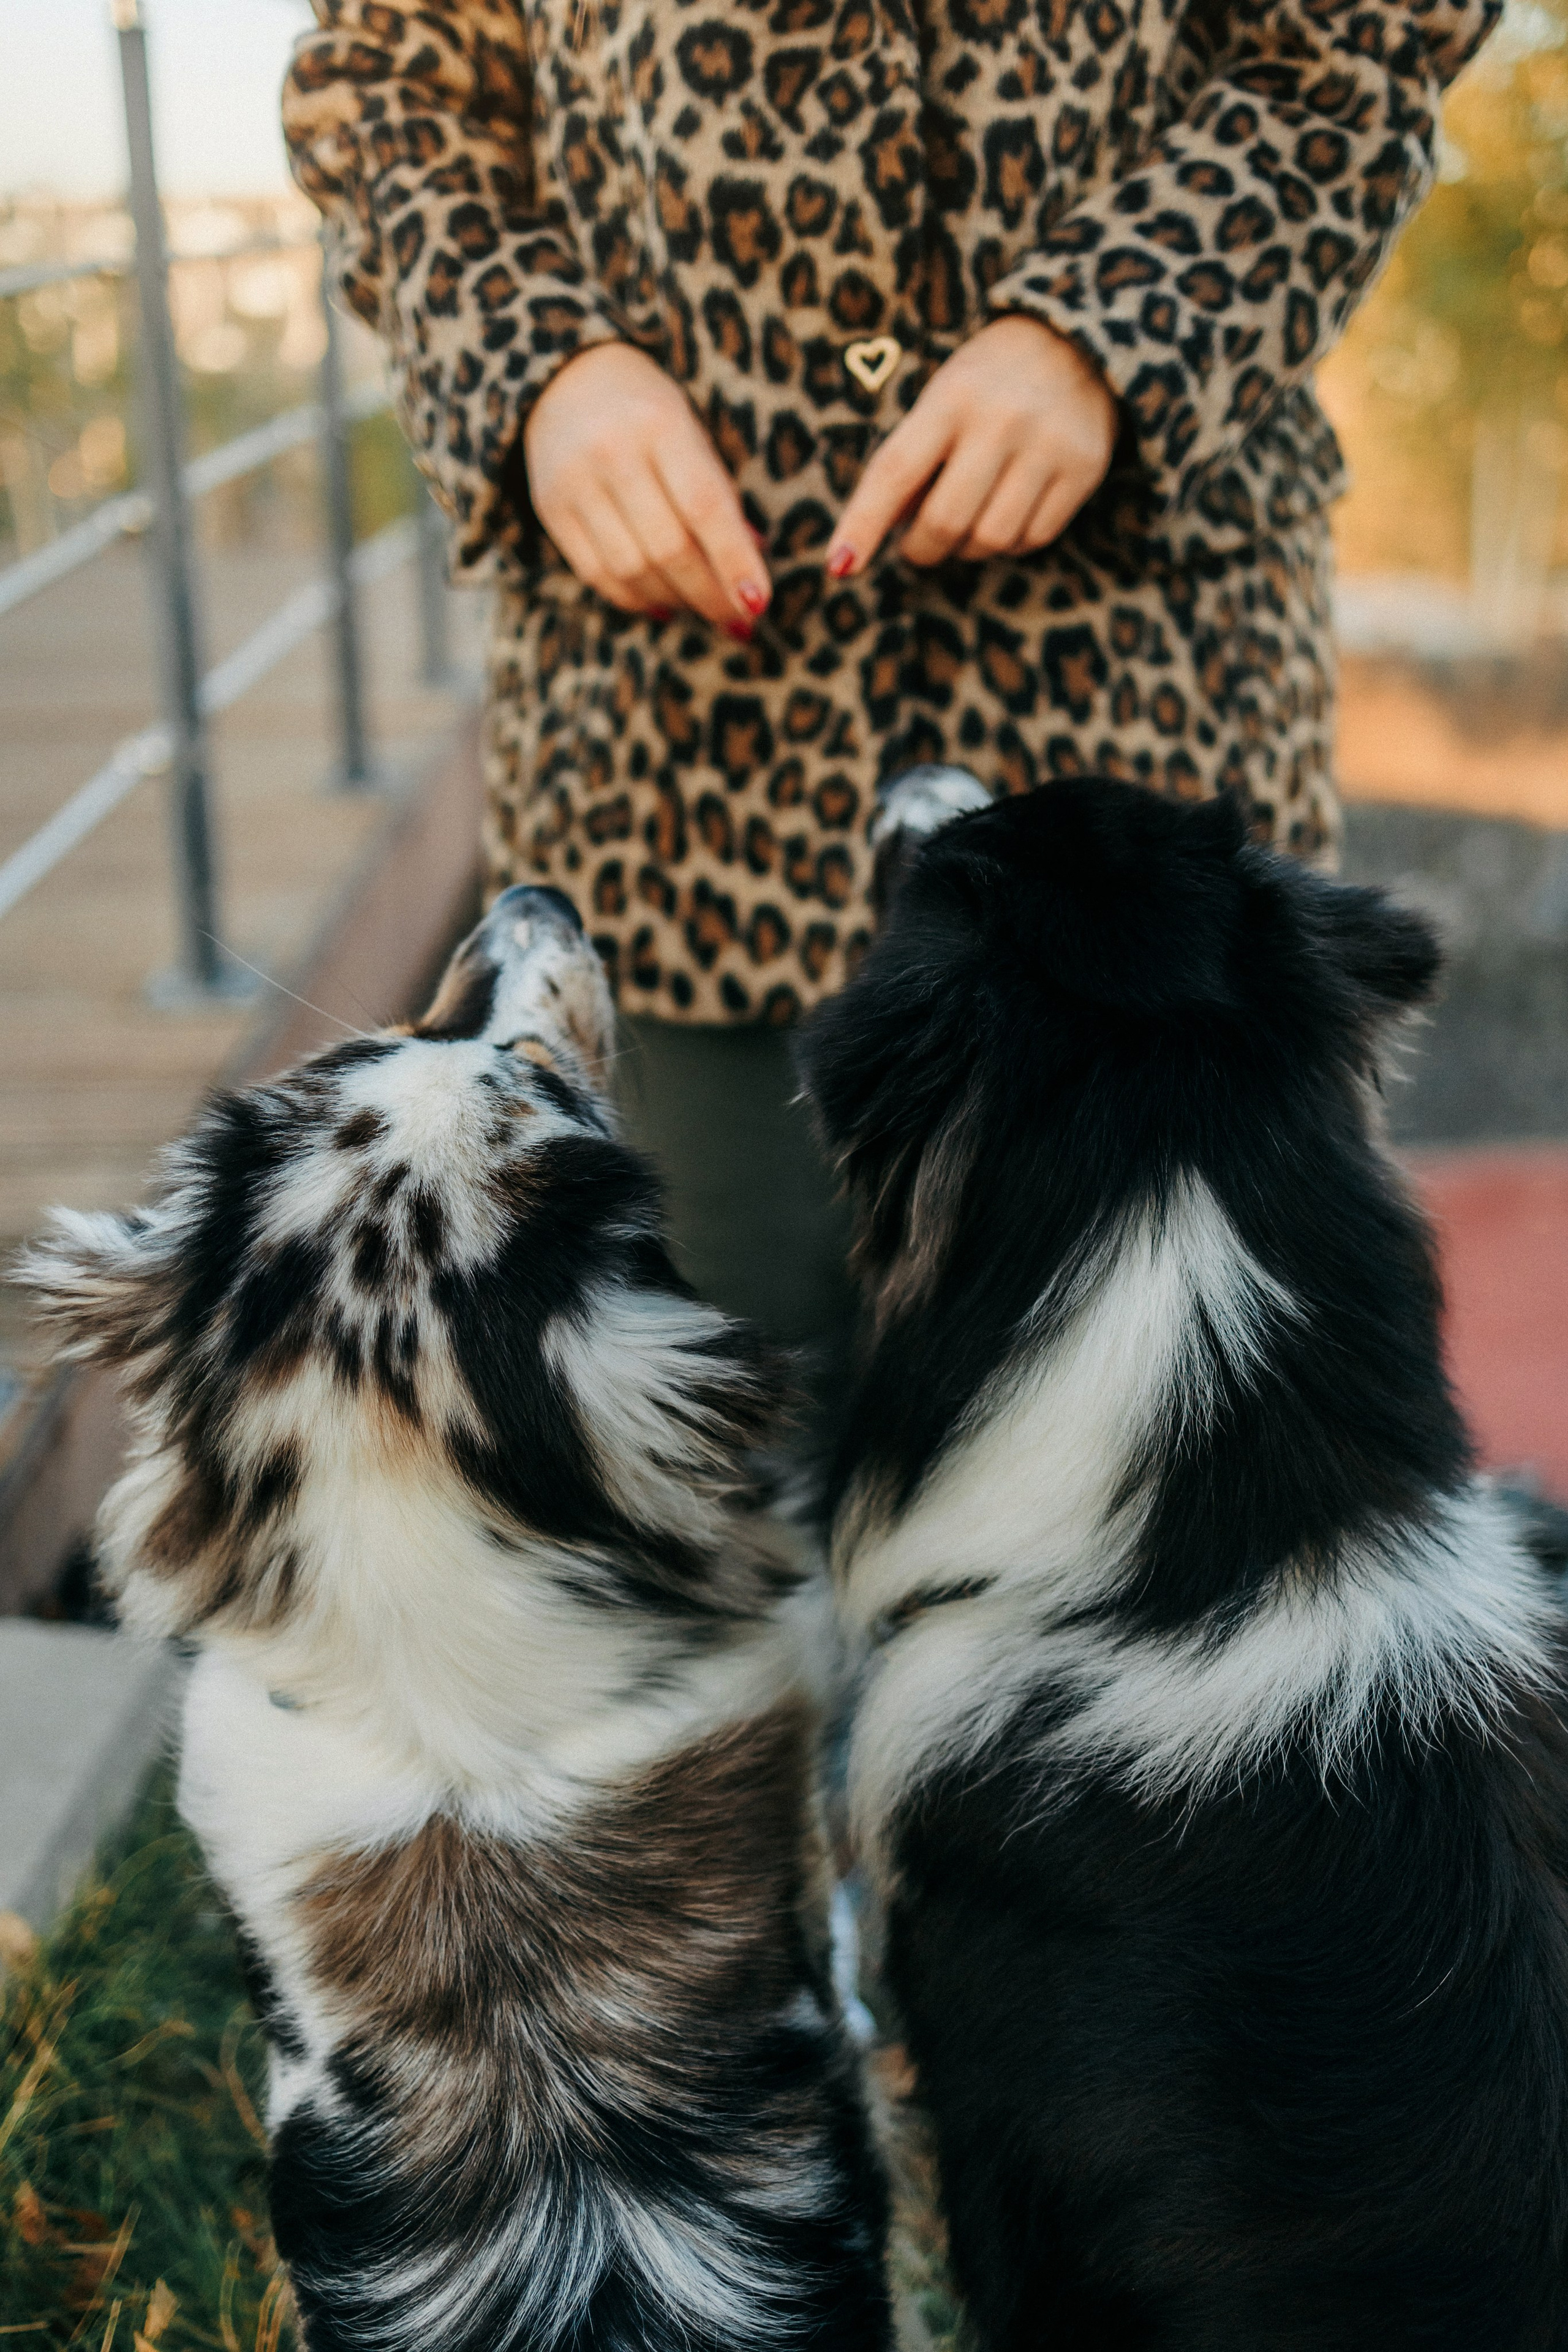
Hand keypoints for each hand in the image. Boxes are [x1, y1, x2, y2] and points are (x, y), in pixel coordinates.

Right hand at [524, 341, 768, 634]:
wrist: (563, 377)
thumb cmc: (647, 412)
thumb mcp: (690, 431)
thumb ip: (719, 496)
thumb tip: (748, 574)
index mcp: (660, 422)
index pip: (705, 506)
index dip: (734, 561)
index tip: (759, 602)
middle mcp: (612, 451)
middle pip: (668, 547)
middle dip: (709, 593)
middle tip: (738, 618)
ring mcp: (574, 482)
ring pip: (632, 569)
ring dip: (676, 600)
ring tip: (702, 607)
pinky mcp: (550, 508)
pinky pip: (597, 574)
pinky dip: (636, 599)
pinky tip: (664, 603)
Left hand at [824, 316, 1116, 577]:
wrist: (1079, 341)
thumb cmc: (988, 380)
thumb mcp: (941, 399)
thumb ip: (908, 462)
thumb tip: (868, 538)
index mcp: (952, 397)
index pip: (896, 470)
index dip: (863, 524)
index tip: (840, 565)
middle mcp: (1001, 420)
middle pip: (945, 521)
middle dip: (921, 549)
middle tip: (918, 545)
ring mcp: (1048, 445)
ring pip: (991, 539)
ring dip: (968, 549)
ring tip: (967, 524)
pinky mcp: (1085, 469)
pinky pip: (1033, 538)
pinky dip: (1010, 544)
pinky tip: (1006, 515)